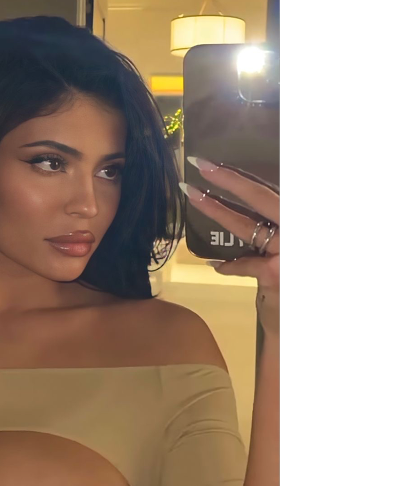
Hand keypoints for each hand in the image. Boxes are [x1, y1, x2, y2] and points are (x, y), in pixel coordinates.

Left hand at [180, 158, 279, 337]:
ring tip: (191, 195)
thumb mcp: (284, 248)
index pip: (268, 193)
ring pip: (246, 227)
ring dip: (216, 211)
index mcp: (291, 220)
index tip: (216, 163)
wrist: (294, 321)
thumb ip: (271, 229)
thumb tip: (244, 213)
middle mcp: (293, 231)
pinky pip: (244, 264)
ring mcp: (288, 251)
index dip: (242, 177)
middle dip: (229, 179)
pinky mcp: (275, 273)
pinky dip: (230, 265)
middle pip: (262, 197)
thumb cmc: (290, 278)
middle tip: (199, 164)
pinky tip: (218, 265)